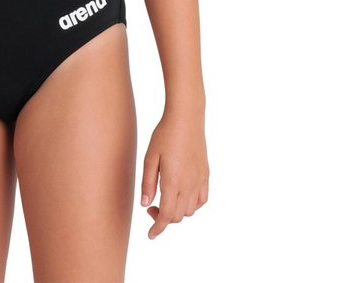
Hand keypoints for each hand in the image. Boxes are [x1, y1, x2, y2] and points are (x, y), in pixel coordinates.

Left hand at [140, 109, 208, 239]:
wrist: (186, 118)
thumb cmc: (164, 135)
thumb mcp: (150, 157)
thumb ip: (148, 183)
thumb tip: (146, 205)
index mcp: (173, 182)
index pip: (167, 216)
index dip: (158, 228)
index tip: (150, 235)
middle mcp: (189, 185)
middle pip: (178, 216)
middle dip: (164, 218)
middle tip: (151, 206)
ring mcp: (200, 180)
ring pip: (190, 210)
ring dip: (178, 212)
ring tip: (165, 198)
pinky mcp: (206, 174)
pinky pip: (203, 200)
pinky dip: (193, 205)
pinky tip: (183, 196)